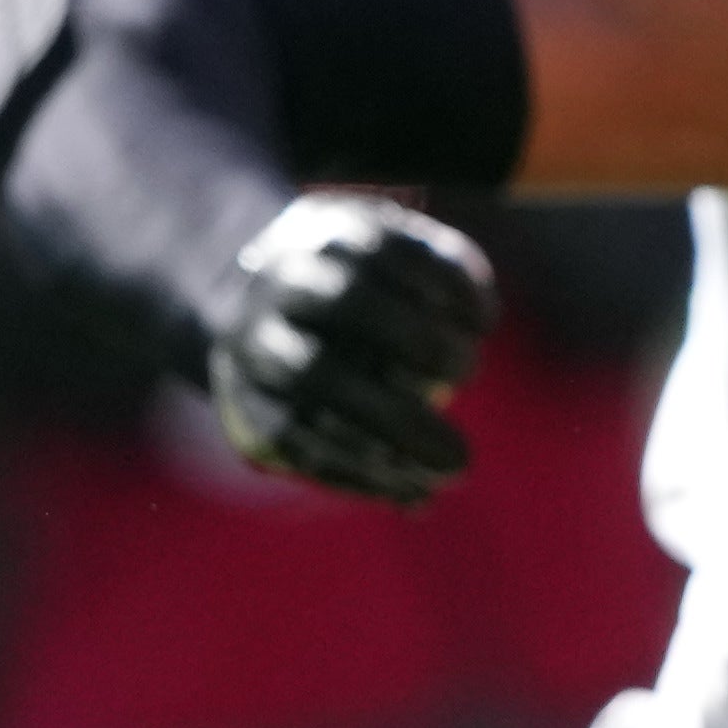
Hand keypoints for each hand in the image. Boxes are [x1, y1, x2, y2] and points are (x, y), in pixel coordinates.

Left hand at [207, 192, 496, 505]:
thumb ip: (359, 460)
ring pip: (352, 298)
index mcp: (247, 383)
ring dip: (421, 340)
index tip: (424, 488)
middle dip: (392, 420)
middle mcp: (259, 324)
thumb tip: (418, 503)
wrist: (262, 272)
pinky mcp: (338, 224)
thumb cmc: (307, 370)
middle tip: (458, 457)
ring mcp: (294, 268)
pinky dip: (446, 286)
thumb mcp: (312, 419)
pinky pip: (393, 251)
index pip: (286, 435)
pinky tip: (481, 319)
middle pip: (314, 373)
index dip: (356, 469)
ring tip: (464, 368)